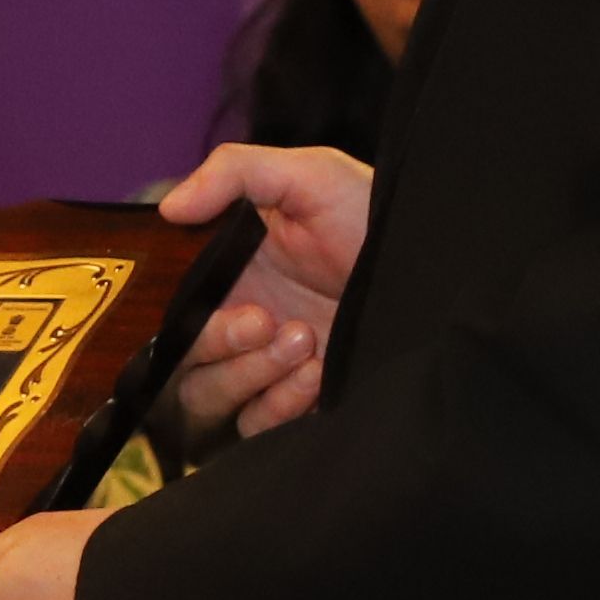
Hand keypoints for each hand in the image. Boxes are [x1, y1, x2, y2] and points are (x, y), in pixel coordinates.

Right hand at [158, 141, 370, 437]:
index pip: (168, 313)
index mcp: (225, 274)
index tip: (235, 305)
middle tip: (267, 322)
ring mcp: (263, 367)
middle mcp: (236, 324)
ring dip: (250, 375)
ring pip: (209, 400)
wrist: (432, 261)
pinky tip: (318, 373)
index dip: (182, 320)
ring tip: (305, 340)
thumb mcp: (309, 174)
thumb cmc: (370, 213)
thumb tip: (170, 208)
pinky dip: (278, 404)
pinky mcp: (295, 401)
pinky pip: (255, 425)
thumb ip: (234, 173)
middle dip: (220, 349)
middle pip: (180, 365)